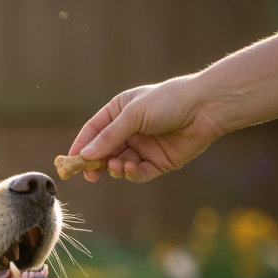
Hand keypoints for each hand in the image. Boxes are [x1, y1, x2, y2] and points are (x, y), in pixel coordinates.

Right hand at [68, 76, 226, 182]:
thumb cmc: (169, 102)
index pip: (93, 131)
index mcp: (120, 111)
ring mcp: (144, 147)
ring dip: (116, 168)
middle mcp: (130, 130)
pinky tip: (132, 169)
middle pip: (104, 151)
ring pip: (120, 164)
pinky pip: (139, 173)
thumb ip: (109, 137)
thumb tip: (86, 156)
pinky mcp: (158, 162)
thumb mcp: (133, 115)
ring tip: (118, 166)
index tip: (70, 162)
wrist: (207, 108)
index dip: (81, 146)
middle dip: (96, 163)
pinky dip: (133, 174)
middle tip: (89, 175)